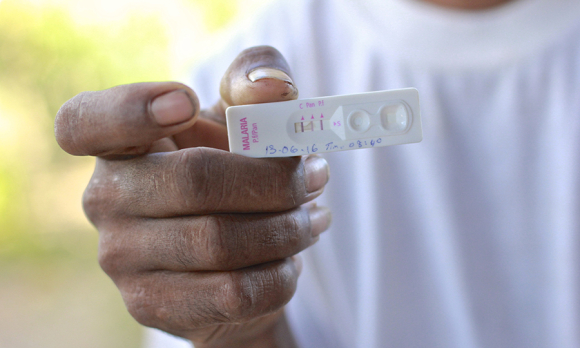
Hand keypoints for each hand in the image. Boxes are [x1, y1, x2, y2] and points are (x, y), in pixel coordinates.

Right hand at [55, 46, 330, 347]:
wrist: (231, 258)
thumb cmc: (232, 170)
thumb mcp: (242, 117)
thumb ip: (254, 82)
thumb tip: (275, 90)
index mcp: (117, 144)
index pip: (84, 122)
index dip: (131, 109)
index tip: (187, 102)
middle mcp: (105, 199)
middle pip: (194, 179)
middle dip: (274, 179)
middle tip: (315, 176)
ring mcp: (122, 258)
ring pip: (220, 241)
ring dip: (287, 227)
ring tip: (312, 216)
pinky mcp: (152, 304)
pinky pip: (234, 293)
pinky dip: (280, 274)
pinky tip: (291, 258)